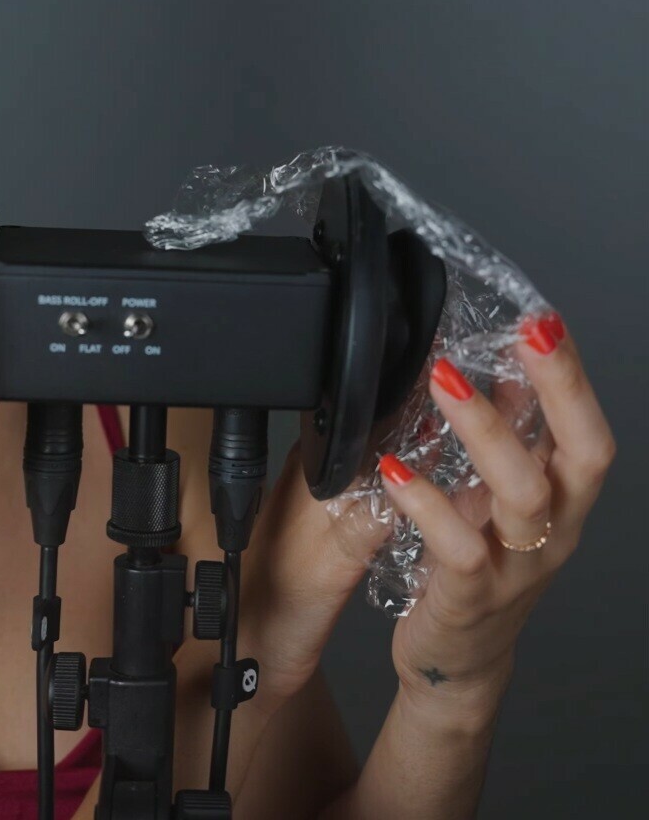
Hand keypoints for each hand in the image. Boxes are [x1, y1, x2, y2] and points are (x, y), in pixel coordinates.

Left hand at [234, 310, 615, 720]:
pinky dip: (428, 503)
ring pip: (522, 495)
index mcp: (560, 501)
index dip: (572, 377)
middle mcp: (553, 532)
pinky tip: (394, 468)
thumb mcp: (497, 499)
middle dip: (560, 388)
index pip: (587, 431)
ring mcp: (517, 567)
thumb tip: (504, 371)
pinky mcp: (470, 597)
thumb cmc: (475, 568)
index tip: (543, 321)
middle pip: (583, 456)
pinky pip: (459, 548)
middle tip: (523, 334)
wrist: (457, 660)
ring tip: (442, 379)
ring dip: (485, 430)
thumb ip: (509, 440)